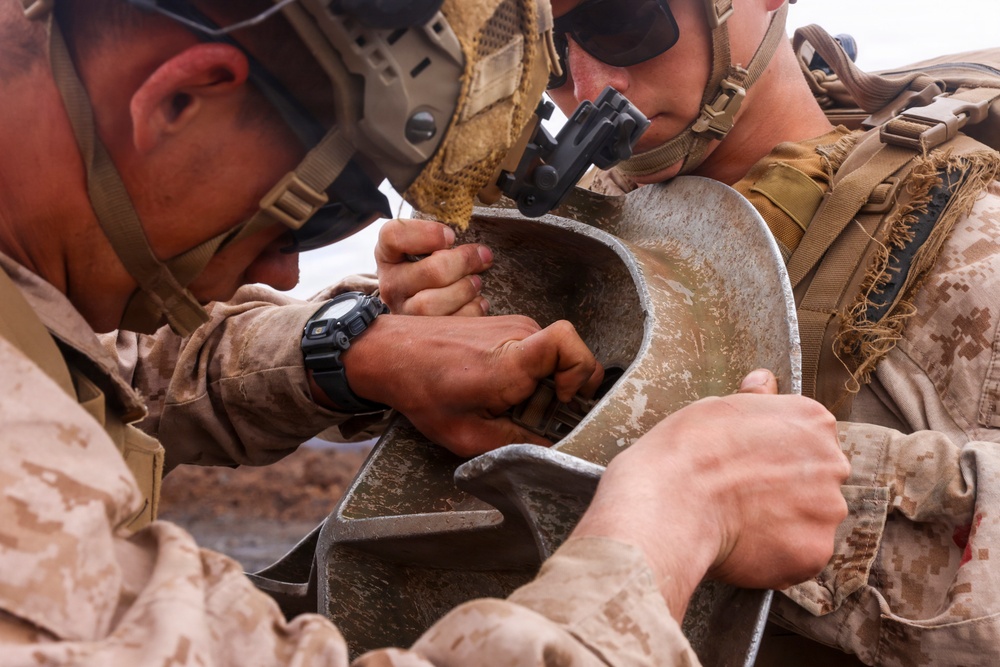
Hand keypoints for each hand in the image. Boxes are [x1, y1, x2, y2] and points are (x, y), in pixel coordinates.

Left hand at [337, 313, 603, 456]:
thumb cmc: (422, 391)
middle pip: (570, 357)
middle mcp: (518, 333)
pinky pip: (537, 350)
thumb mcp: (467, 435)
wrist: (392, 352)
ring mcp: (513, 324)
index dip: (581, 372)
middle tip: (531, 415)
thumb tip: (551, 453)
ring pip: (554, 357)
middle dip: (562, 392)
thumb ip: (516, 446)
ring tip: (509, 402)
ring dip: (544, 384)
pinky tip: (500, 389)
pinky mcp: (506, 324)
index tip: (565, 399)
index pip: (569, 343)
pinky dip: (529, 373)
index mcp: (511, 360)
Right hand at [376, 218, 492, 315]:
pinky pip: (450, 324)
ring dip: (465, 290)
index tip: (451, 236)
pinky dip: (471, 311)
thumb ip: (441, 238)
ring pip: (434, 304)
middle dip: (464, 262)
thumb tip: (480, 253)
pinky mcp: (421, 334)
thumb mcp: (425, 245)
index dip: (426, 233)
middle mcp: (391, 284)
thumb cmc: (427, 264)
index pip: (394, 236)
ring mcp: (404, 312)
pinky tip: (477, 300)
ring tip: (477, 282)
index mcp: (388, 254)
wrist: (418, 300)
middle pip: (431, 272)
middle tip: (482, 256)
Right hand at [572, 369, 848, 619]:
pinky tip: (743, 547)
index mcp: (813, 421)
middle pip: (817, 483)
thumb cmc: (688, 450)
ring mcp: (827, 510)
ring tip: (740, 526)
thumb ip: (755, 401)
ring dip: (784, 527)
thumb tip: (764, 381)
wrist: (672, 500)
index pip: (810, 441)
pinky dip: (776, 557)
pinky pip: (800, 558)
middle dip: (788, 493)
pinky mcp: (815, 552)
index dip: (777, 457)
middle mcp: (831, 462)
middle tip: (744, 499)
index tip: (750, 467)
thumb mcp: (718, 407)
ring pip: (811, 523)